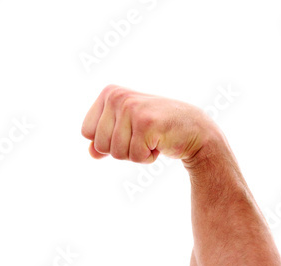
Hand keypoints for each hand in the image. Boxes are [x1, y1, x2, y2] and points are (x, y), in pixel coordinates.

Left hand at [80, 85, 217, 164]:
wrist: (195, 130)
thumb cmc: (157, 129)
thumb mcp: (126, 131)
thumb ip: (104, 139)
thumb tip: (91, 152)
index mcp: (109, 93)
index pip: (86, 132)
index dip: (106, 141)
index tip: (127, 131)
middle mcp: (118, 96)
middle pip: (100, 145)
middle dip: (121, 150)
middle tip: (142, 136)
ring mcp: (132, 108)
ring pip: (116, 153)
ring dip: (135, 154)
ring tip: (151, 138)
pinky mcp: (146, 123)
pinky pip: (134, 156)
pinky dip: (147, 158)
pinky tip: (160, 143)